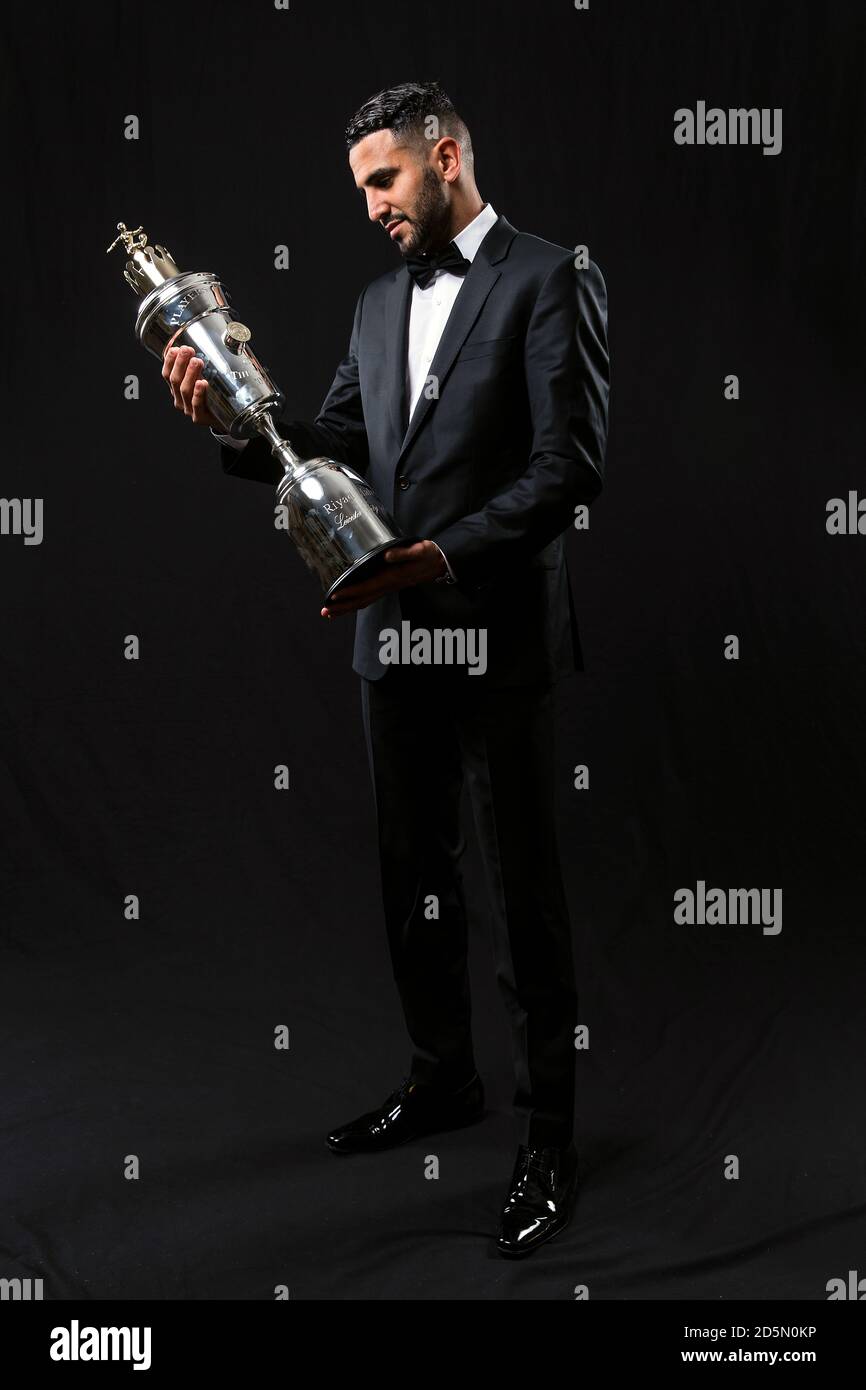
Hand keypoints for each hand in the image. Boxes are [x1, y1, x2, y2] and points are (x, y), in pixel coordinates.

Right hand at [162, 344, 219, 427]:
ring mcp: (188, 409)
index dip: (169, 360)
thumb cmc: (214, 395)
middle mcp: (180, 398)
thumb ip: (202, 362)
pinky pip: (197, 405)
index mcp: (177, 388)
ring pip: (184, 390)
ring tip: (197, 361)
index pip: (167, 373)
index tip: (175, 348)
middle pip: (174, 379)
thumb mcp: (206, 377)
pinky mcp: (199, 417)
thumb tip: (210, 337)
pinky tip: (202, 384)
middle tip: (187, 350)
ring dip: (189, 374)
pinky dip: (198, 393)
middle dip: (180, 363)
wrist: (227, 419)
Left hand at [321, 540, 446, 617]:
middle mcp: (388, 586)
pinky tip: (345, 604)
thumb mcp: (419, 550)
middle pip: (362, 600)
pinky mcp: (387, 586)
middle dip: (343, 606)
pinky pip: (369, 598)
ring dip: (346, 608)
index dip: (350, 592)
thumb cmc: (428, 555)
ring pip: (364, 601)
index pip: (367, 587)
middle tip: (325, 611)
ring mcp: (387, 588)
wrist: (439, 564)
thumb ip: (404, 553)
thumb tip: (387, 556)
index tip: (334, 595)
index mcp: (392, 577)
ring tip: (329, 612)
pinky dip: (355, 603)